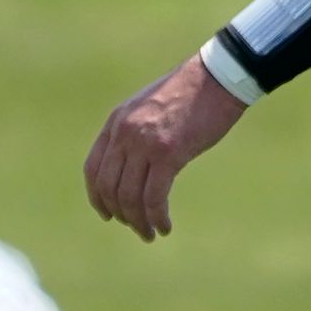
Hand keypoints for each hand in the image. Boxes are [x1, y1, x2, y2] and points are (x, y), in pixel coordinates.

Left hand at [85, 54, 247, 241]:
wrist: (218, 78)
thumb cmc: (193, 94)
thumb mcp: (151, 108)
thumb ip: (137, 131)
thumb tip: (136, 163)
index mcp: (116, 122)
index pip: (93, 169)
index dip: (97, 198)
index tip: (109, 215)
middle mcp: (124, 134)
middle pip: (109, 187)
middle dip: (120, 214)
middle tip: (136, 228)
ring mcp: (144, 143)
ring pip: (130, 196)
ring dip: (138, 221)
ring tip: (150, 233)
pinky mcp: (169, 154)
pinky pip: (154, 196)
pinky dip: (156, 216)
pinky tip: (165, 226)